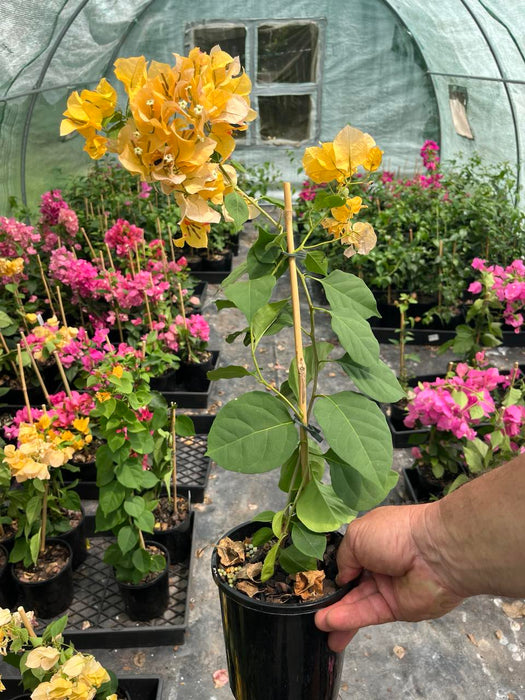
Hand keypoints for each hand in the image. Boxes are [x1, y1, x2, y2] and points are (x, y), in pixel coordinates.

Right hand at [315, 504, 464, 651]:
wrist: (435, 553)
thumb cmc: (395, 534)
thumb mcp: (358, 535)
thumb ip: (344, 557)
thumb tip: (341, 577)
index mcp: (372, 540)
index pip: (348, 559)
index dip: (332, 571)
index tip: (315, 584)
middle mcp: (378, 564)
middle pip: (351, 585)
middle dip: (332, 598)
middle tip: (312, 612)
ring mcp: (387, 587)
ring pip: (357, 602)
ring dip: (336, 613)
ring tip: (317, 625)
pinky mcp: (396, 609)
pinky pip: (368, 613)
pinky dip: (349, 619)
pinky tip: (330, 624)